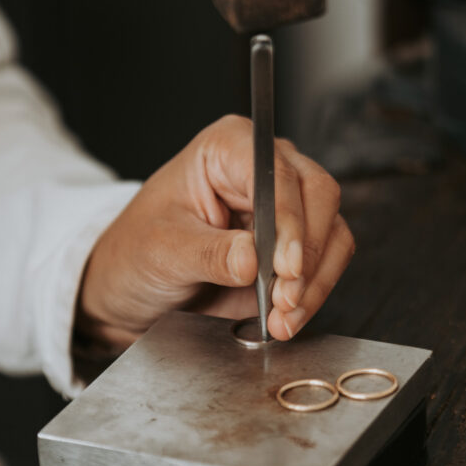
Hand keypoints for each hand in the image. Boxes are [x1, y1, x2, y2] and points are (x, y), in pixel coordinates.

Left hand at [75, 115, 354, 353]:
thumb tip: (253, 259)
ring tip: (283, 318)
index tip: (285, 267)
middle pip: (318, 196)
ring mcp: (286, 204)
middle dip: (307, 255)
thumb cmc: (136, 252)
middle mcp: (265, 167)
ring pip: (331, 231)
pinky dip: (315, 292)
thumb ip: (209, 253)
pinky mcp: (296, 242)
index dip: (289, 220)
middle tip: (284, 299)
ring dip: (315, 280)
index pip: (277, 173)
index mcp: (228, 147)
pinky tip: (287, 317)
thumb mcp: (161, 251)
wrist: (134, 287)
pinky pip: (327, 261)